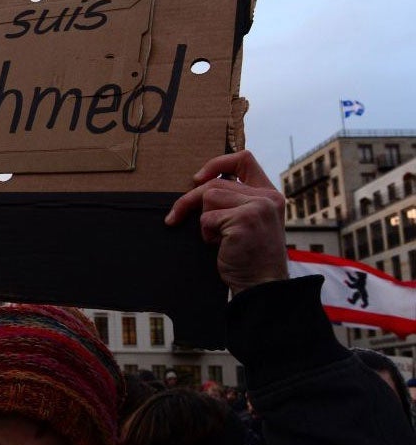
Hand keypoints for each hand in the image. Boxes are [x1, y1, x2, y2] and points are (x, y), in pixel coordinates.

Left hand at [165, 150, 287, 294]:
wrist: (261, 285)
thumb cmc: (250, 258)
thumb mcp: (249, 222)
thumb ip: (236, 201)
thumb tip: (200, 183)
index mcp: (270, 194)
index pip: (244, 159)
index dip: (217, 163)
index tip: (197, 178)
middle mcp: (267, 197)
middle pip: (215, 182)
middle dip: (189, 200)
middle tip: (174, 216)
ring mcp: (257, 207)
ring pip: (209, 197)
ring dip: (204, 221)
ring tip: (218, 239)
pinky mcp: (244, 220)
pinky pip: (207, 218)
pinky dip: (206, 234)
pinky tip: (221, 246)